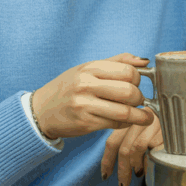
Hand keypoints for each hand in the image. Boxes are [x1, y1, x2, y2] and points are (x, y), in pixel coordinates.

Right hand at [31, 53, 152, 140]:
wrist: (41, 110)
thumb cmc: (67, 88)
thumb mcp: (87, 68)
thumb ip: (116, 62)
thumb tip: (144, 61)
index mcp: (89, 68)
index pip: (128, 71)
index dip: (138, 79)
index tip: (137, 84)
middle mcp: (86, 85)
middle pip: (129, 91)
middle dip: (140, 98)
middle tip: (139, 101)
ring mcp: (85, 105)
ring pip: (125, 111)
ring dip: (139, 116)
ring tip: (144, 116)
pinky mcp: (85, 123)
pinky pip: (115, 124)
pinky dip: (126, 124)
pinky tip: (126, 121)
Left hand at [101, 110, 163, 185]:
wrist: (182, 114)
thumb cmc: (160, 127)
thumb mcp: (141, 132)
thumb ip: (129, 143)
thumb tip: (122, 166)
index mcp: (128, 120)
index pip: (112, 142)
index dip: (107, 161)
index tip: (105, 175)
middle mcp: (138, 120)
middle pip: (123, 148)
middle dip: (122, 170)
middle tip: (123, 184)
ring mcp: (152, 123)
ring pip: (137, 147)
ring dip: (136, 165)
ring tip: (139, 173)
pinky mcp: (166, 129)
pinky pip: (154, 148)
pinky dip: (150, 161)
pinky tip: (151, 164)